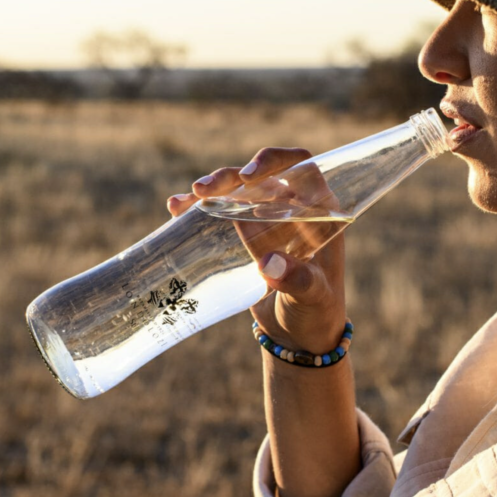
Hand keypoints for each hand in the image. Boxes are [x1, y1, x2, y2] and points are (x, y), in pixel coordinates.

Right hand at [167, 148, 346, 354]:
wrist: (298, 336)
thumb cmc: (316, 313)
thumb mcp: (312, 297)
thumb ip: (297, 280)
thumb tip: (269, 263)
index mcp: (321, 211)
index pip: (302, 166)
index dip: (274, 160)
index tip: (247, 176)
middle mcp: (294, 208)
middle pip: (261, 176)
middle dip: (229, 177)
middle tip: (202, 190)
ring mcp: (267, 220)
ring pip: (237, 190)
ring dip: (211, 189)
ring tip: (184, 200)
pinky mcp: (244, 235)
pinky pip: (220, 211)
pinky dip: (198, 207)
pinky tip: (176, 207)